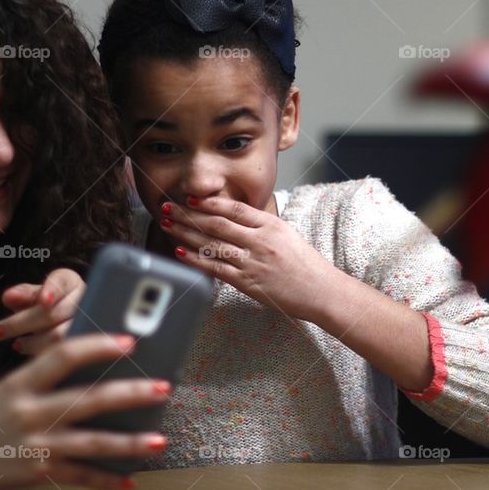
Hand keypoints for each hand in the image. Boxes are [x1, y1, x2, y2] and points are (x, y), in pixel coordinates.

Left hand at [0, 268, 85, 354]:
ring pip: (61, 335)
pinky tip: (26, 350)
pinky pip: (62, 351)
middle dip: (23, 322)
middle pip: (55, 312)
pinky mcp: (86, 343)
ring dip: (34, 341)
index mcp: (71, 282)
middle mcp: (85, 299)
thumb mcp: (36, 296)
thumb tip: (8, 297)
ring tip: (16, 344)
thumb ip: (23, 295)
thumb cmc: (51, 306)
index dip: (52, 291)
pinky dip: (41, 351)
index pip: (61, 282)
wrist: (74, 324)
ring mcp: (90, 322)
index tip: (42, 301)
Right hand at [0, 333, 170, 489]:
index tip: (130, 341)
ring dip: (129, 443)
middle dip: (130, 393)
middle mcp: (29, 411)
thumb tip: (94, 363)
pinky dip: (105, 480)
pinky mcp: (37, 472)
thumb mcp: (9, 387)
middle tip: (163, 387)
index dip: (98, 346)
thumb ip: (45, 377)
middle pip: (88, 399)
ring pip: (91, 442)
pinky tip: (130, 482)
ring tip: (160, 441)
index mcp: (22, 382)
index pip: (63, 356)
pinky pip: (79, 476)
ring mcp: (34, 444)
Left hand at [159, 196, 338, 322]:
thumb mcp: (285, 234)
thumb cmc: (304, 264)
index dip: (209, 202)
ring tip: (168, 227)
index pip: (234, 209)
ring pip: (213, 245)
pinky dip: (196, 260)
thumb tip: (231, 215)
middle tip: (168, 209)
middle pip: (217, 224)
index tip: (190, 198)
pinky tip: (181, 251)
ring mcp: (253, 263)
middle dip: (188, 215)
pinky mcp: (248, 283)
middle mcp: (260, 242)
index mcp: (271, 225)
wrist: (321, 291)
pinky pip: (216, 269)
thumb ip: (259, 225)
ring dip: (186, 234)